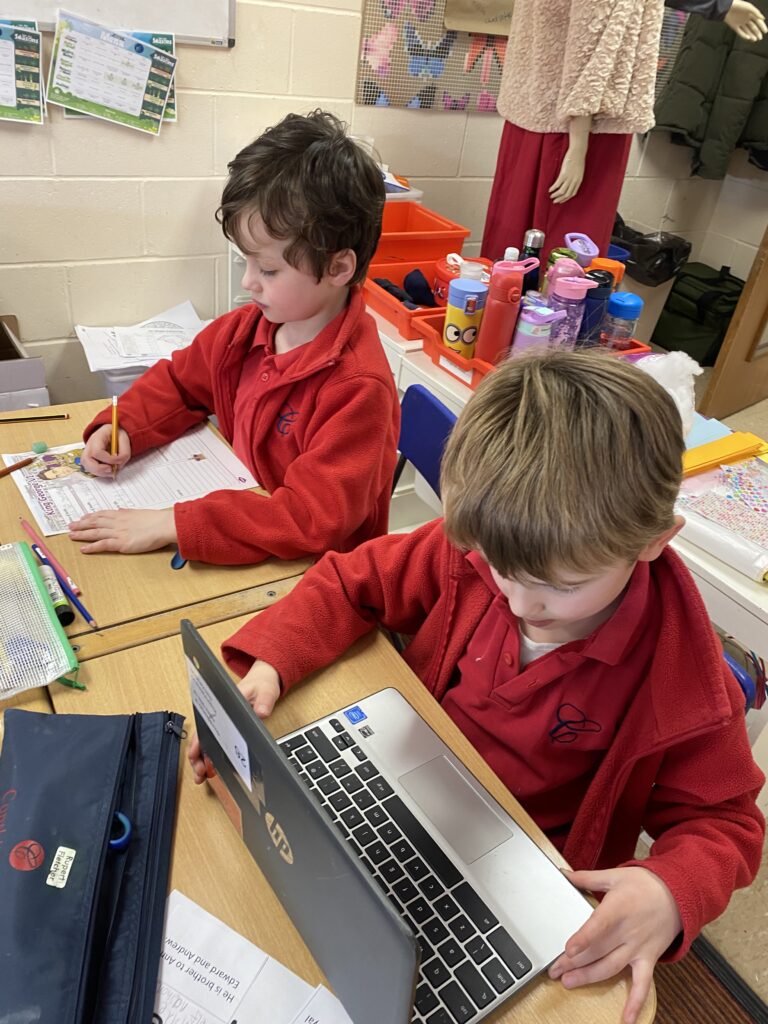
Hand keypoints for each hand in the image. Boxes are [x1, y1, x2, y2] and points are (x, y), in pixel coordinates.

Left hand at [68, 507, 176, 553]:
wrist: (163, 525)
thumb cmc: (156, 520)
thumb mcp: (140, 513)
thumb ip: (129, 512)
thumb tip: (121, 510)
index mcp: (122, 514)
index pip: (102, 514)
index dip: (91, 516)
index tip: (83, 517)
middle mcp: (117, 522)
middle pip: (95, 523)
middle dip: (81, 524)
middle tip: (70, 525)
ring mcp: (117, 532)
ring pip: (95, 533)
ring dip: (81, 534)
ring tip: (71, 535)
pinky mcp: (120, 543)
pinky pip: (102, 545)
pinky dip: (91, 547)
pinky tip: (83, 549)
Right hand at [81, 423, 131, 476]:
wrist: (112, 432)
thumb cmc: (117, 435)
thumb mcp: (125, 439)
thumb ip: (124, 452)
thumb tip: (119, 465)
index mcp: (97, 437)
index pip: (97, 452)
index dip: (108, 460)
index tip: (118, 462)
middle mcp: (89, 446)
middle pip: (86, 461)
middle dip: (99, 469)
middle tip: (111, 470)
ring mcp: (87, 453)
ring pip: (87, 467)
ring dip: (100, 472)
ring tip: (112, 471)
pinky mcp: (89, 459)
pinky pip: (91, 469)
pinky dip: (100, 472)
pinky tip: (108, 470)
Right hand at [188, 660, 280, 784]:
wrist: (264, 680)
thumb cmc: (261, 684)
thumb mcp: (266, 691)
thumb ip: (264, 701)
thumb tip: (261, 712)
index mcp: (224, 703)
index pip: (206, 724)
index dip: (199, 741)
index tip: (195, 755)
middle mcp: (219, 713)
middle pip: (202, 736)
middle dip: (197, 756)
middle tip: (199, 774)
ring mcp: (222, 721)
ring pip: (206, 741)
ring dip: (202, 759)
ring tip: (201, 776)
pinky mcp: (228, 726)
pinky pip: (215, 742)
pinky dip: (211, 756)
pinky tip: (212, 768)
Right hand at [549, 147, 585, 203]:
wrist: (578, 152)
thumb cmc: (578, 159)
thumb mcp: (579, 171)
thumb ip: (576, 178)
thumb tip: (570, 182)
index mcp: (579, 181)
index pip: (572, 194)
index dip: (566, 199)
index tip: (561, 201)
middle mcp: (574, 181)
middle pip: (566, 194)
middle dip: (560, 199)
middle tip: (554, 201)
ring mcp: (569, 178)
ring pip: (562, 191)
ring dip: (556, 195)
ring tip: (551, 196)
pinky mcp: (564, 174)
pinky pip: (557, 184)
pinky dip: (553, 188)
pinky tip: (550, 190)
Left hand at [549, 866, 682, 1023]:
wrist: (677, 894)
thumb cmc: (645, 884)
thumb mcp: (614, 875)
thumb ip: (587, 878)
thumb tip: (564, 875)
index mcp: (618, 909)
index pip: (599, 926)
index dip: (584, 939)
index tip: (568, 950)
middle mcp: (628, 931)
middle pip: (598, 950)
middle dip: (574, 962)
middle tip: (554, 970)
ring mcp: (638, 948)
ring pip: (611, 967)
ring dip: (589, 977)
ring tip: (568, 983)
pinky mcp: (648, 959)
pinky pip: (643, 984)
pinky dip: (636, 1002)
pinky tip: (626, 1019)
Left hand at [725, 0, 766, 40]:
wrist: (727, 7)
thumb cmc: (739, 5)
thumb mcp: (749, 7)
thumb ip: (756, 13)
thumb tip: (763, 18)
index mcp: (750, 14)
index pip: (758, 21)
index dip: (762, 26)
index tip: (765, 31)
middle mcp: (746, 19)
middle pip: (753, 27)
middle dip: (757, 32)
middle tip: (760, 38)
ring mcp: (740, 23)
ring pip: (747, 31)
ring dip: (752, 35)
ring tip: (755, 39)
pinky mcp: (734, 26)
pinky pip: (740, 32)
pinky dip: (744, 35)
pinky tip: (748, 38)